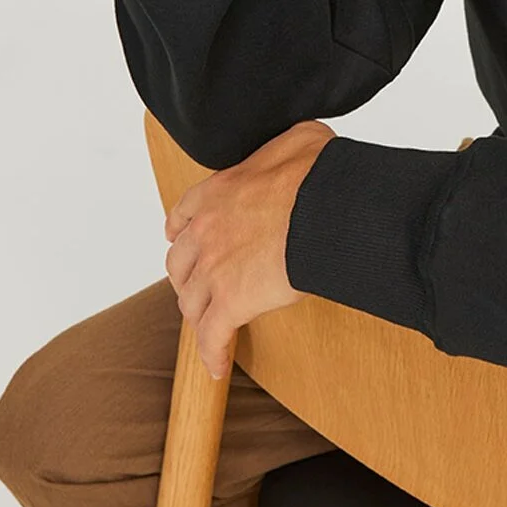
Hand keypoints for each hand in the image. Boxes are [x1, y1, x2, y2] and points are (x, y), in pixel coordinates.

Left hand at [164, 118, 337, 378]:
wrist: (326, 209)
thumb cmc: (319, 173)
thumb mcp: (298, 140)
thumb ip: (283, 147)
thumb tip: (298, 145)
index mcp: (216, 192)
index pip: (182, 215)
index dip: (181, 232)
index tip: (181, 240)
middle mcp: (205, 231)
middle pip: (179, 264)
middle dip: (188, 277)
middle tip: (201, 288)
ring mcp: (214, 269)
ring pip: (192, 302)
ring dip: (200, 316)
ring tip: (212, 328)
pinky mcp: (230, 303)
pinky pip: (212, 336)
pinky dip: (212, 353)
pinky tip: (217, 366)